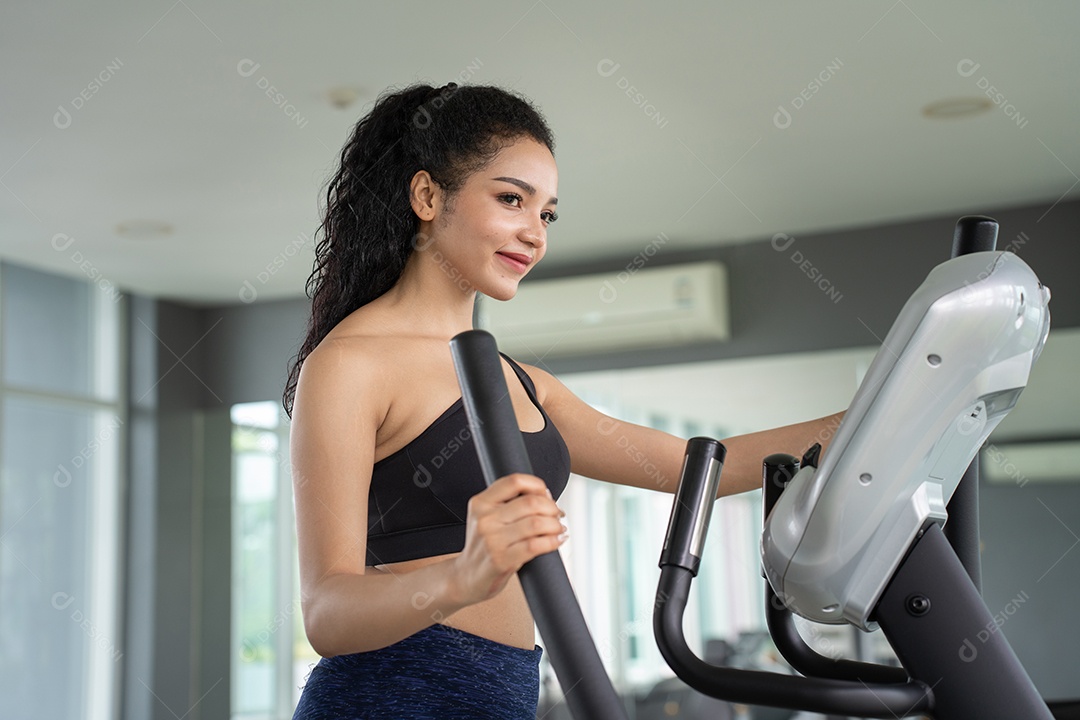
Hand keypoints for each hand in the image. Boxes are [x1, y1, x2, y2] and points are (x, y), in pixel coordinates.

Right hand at [449, 473, 566, 604]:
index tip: (547, 495)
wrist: (466, 577)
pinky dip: (552, 541)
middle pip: (530, 502)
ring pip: (536, 523)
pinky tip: (556, 541)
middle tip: (557, 514)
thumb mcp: (486, 518)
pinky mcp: (501, 560)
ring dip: (555, 525)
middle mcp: (484, 519)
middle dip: (552, 508)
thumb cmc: (482, 547)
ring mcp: (492, 540)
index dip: (537, 486)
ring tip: (558, 528)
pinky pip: (535, 545)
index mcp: (480, 503)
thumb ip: (508, 503)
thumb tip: (544, 495)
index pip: (514, 481)